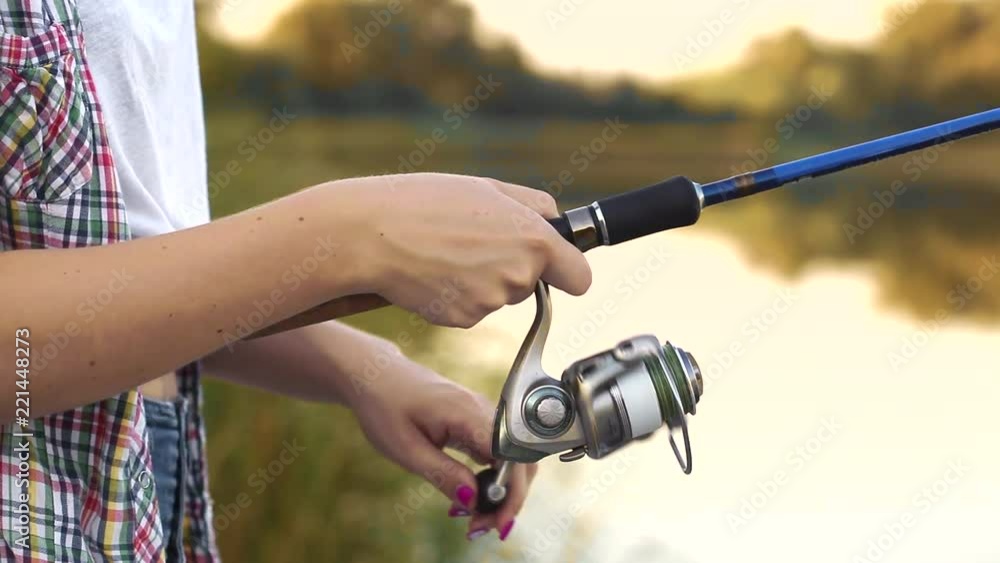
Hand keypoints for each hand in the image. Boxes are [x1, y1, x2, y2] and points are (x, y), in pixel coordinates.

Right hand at [337, 173, 591, 327]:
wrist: (371, 235)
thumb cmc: (424, 202)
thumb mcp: (487, 187)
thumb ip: (532, 204)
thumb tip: (556, 221)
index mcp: (535, 240)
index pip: (580, 277)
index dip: (568, 272)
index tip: (558, 269)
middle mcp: (519, 275)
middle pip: (531, 284)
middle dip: (509, 267)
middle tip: (470, 241)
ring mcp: (491, 302)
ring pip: (499, 296)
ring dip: (479, 280)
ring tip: (444, 252)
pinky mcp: (463, 320)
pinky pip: (471, 311)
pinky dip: (455, 297)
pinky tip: (432, 273)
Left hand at [349, 350, 535, 540]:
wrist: (377, 376)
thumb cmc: (386, 407)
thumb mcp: (407, 449)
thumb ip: (443, 474)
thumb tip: (473, 500)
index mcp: (468, 414)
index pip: (509, 458)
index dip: (509, 493)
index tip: (496, 522)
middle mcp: (484, 411)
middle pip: (519, 460)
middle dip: (508, 499)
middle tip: (483, 527)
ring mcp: (483, 414)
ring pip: (511, 459)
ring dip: (501, 491)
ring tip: (476, 518)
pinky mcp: (477, 421)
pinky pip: (497, 453)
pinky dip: (491, 478)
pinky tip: (472, 495)